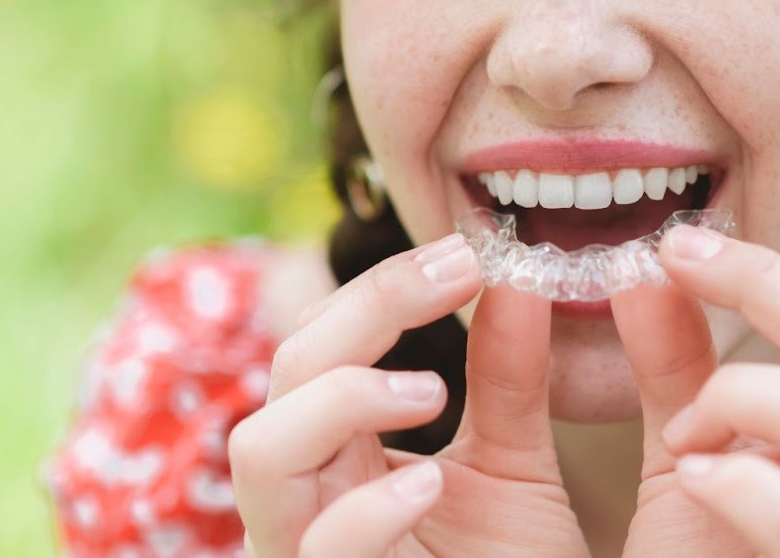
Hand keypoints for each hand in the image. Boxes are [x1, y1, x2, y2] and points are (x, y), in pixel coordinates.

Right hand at [228, 233, 588, 557]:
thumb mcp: (510, 471)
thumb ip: (507, 378)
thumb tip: (517, 275)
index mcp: (337, 456)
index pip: (322, 344)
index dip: (384, 288)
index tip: (469, 252)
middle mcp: (305, 501)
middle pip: (285, 375)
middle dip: (364, 310)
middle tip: (456, 274)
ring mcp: (306, 557)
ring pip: (262, 454)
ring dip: (341, 400)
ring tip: (432, 388)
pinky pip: (316, 555)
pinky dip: (364, 512)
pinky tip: (429, 484)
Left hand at [613, 225, 779, 556]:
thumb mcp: (690, 459)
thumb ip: (680, 367)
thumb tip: (653, 267)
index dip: (766, 267)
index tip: (675, 246)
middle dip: (757, 284)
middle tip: (669, 266)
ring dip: (738, 392)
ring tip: (680, 435)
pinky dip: (739, 480)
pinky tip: (692, 473)